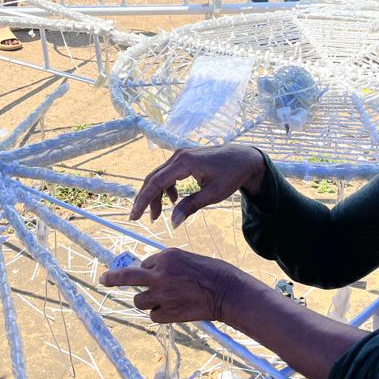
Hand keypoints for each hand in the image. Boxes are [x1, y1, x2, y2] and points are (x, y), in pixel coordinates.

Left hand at [99, 248, 254, 323]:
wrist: (226, 292)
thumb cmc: (211, 272)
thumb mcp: (186, 259)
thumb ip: (167, 265)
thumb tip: (150, 273)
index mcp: (165, 256)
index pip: (146, 263)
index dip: (150, 270)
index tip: (149, 274)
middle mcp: (159, 274)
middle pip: (127, 277)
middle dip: (113, 278)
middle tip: (103, 279)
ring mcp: (161, 295)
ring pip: (140, 300)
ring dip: (147, 300)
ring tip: (164, 300)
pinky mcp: (167, 313)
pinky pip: (153, 315)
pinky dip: (159, 313)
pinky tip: (173, 310)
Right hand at [130, 145, 265, 227]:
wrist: (244, 158)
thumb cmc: (231, 175)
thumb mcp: (212, 195)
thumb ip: (190, 207)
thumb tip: (172, 223)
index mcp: (185, 163)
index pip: (156, 182)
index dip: (144, 200)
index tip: (135, 216)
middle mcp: (178, 155)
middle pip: (153, 178)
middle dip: (145, 199)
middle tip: (139, 218)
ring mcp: (180, 155)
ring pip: (158, 176)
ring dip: (156, 195)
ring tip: (157, 215)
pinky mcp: (184, 158)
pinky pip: (167, 173)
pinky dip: (165, 188)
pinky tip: (173, 201)